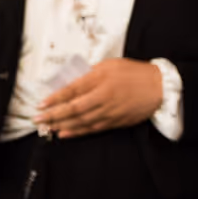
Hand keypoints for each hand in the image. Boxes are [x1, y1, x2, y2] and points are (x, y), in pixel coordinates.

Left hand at [35, 58, 162, 138]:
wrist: (159, 88)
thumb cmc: (135, 73)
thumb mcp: (111, 65)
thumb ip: (91, 72)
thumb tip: (72, 81)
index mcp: (101, 78)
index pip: (72, 89)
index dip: (55, 98)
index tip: (41, 103)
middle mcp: (103, 96)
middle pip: (73, 108)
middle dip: (53, 115)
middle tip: (38, 119)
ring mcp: (109, 111)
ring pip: (81, 121)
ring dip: (62, 125)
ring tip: (47, 128)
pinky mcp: (115, 121)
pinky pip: (92, 128)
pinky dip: (77, 132)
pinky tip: (65, 133)